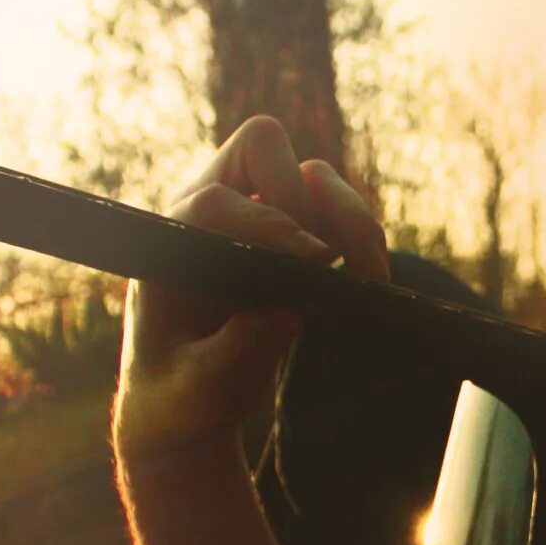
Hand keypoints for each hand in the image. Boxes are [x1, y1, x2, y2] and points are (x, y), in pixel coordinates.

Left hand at [115, 115, 388, 471]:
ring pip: (314, 175)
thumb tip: (288, 315)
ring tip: (371, 279)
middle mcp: (213, 212)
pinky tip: (372, 283)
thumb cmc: (180, 395)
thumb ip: (234, 355)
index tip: (313, 261)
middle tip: (322, 262)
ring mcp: (259, 216)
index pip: (214, 200)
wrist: (189, 401)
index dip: (266, 222)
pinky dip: (364, 236)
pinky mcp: (298, 237)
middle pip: (262, 144)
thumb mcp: (198, 391)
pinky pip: (341, 210)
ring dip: (350, 216)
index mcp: (173, 241)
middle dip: (301, 195)